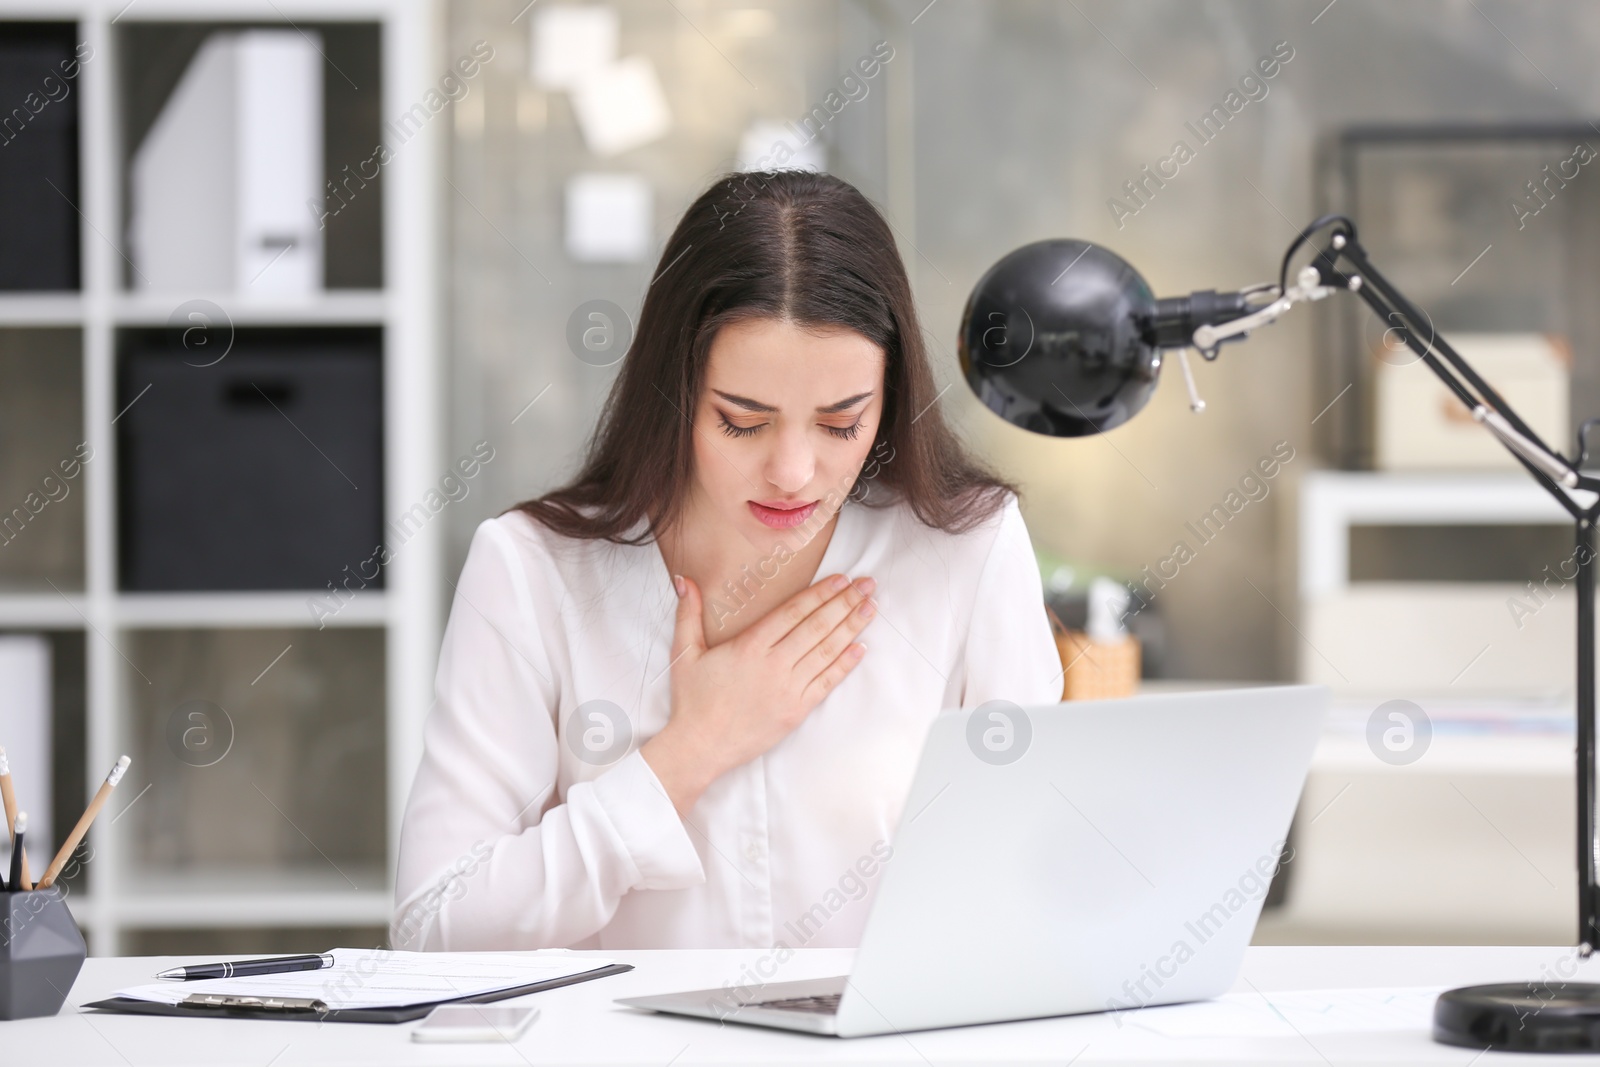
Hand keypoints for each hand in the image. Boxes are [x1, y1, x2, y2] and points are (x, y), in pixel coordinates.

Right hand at [641, 572, 875, 815]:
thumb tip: (685, 578)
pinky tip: (861, 648)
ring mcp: (788, 688)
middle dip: (845, 603)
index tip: (842, 579)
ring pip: (826, 651)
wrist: (700, 746)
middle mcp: (773, 664)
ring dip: (851, 627)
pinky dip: (845, 664)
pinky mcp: (796, 711)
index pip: (793, 611)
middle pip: (817, 626)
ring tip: (871, 608)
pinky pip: (826, 683)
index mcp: (750, 646)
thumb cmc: (692, 701)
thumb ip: (688, 613)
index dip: (820, 593)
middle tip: (867, 585)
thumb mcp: (685, 652)